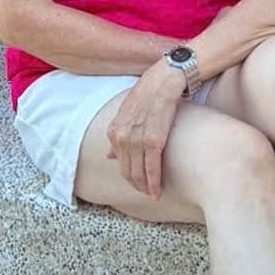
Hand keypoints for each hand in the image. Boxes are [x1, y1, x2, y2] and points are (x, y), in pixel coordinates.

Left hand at [106, 61, 186, 198]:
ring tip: (152, 194)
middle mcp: (122, 137)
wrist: (165, 79)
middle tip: (145, 194)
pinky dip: (155, 183)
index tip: (137, 183)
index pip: (119, 162)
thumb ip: (117, 134)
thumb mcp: (126, 112)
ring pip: (139, 173)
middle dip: (136, 185)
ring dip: (145, 187)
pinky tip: (158, 191)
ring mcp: (136, 140)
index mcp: (114, 131)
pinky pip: (152, 169)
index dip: (128, 175)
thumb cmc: (149, 93)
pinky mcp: (154, 141)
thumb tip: (109, 156)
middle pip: (127, 171)